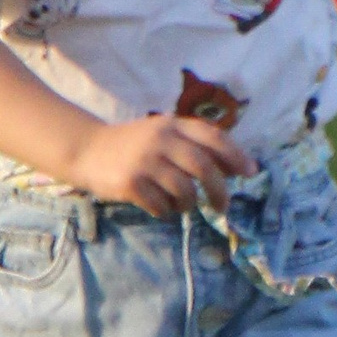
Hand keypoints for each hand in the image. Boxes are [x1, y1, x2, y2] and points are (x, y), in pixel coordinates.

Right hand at [71, 115, 246, 216]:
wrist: (86, 150)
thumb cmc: (133, 145)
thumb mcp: (162, 134)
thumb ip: (193, 145)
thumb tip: (235, 167)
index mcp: (172, 124)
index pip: (212, 136)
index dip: (235, 155)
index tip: (250, 172)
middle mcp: (160, 140)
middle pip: (202, 166)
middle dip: (219, 189)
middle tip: (223, 206)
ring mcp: (144, 161)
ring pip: (184, 190)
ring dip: (189, 204)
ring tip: (183, 205)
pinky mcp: (130, 183)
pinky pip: (161, 205)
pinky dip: (166, 211)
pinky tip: (160, 207)